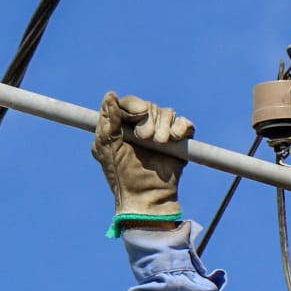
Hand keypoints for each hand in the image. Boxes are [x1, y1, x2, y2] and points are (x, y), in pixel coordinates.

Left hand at [91, 92, 192, 227]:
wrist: (145, 196)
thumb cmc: (121, 174)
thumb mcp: (106, 147)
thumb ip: (107, 121)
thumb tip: (110, 94)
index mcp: (123, 125)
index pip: (130, 102)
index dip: (134, 104)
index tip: (137, 113)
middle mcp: (142, 126)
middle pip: (150, 106)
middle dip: (149, 120)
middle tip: (146, 139)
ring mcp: (161, 132)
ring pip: (168, 112)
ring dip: (164, 126)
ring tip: (160, 144)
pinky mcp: (178, 141)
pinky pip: (184, 123)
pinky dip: (181, 127)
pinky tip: (174, 138)